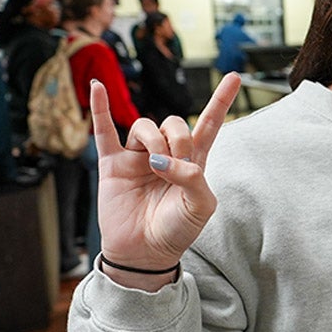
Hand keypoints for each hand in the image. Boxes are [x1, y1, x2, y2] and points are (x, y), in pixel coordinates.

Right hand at [90, 73, 240, 288]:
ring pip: (144, 126)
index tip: (234, 77)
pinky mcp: (113, 165)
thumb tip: (166, 160)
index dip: (221, 100)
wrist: (144, 254)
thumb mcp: (200, 206)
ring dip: (152, 138)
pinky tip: (97, 88)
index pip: (209, 123)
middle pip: (174, 123)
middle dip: (177, 137)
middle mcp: (166, 154)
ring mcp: (138, 157)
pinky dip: (100, 108)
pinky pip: (104, 131)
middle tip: (176, 163)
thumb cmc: (177, 231)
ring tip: (154, 163)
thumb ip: (193, 178)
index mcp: (193, 161)